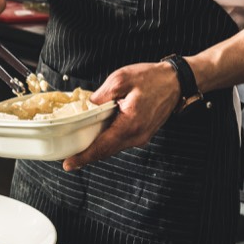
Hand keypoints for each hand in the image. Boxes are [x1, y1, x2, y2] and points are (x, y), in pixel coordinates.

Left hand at [62, 61, 181, 170]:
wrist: (175, 82)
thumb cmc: (151, 78)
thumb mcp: (120, 80)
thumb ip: (101, 96)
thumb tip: (87, 108)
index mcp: (130, 124)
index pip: (102, 147)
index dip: (84, 157)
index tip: (68, 164)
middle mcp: (137, 136)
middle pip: (106, 151)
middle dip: (86, 155)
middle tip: (68, 157)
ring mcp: (141, 137)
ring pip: (113, 147)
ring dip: (97, 148)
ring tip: (79, 146)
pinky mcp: (142, 134)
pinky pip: (120, 141)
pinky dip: (108, 141)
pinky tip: (97, 135)